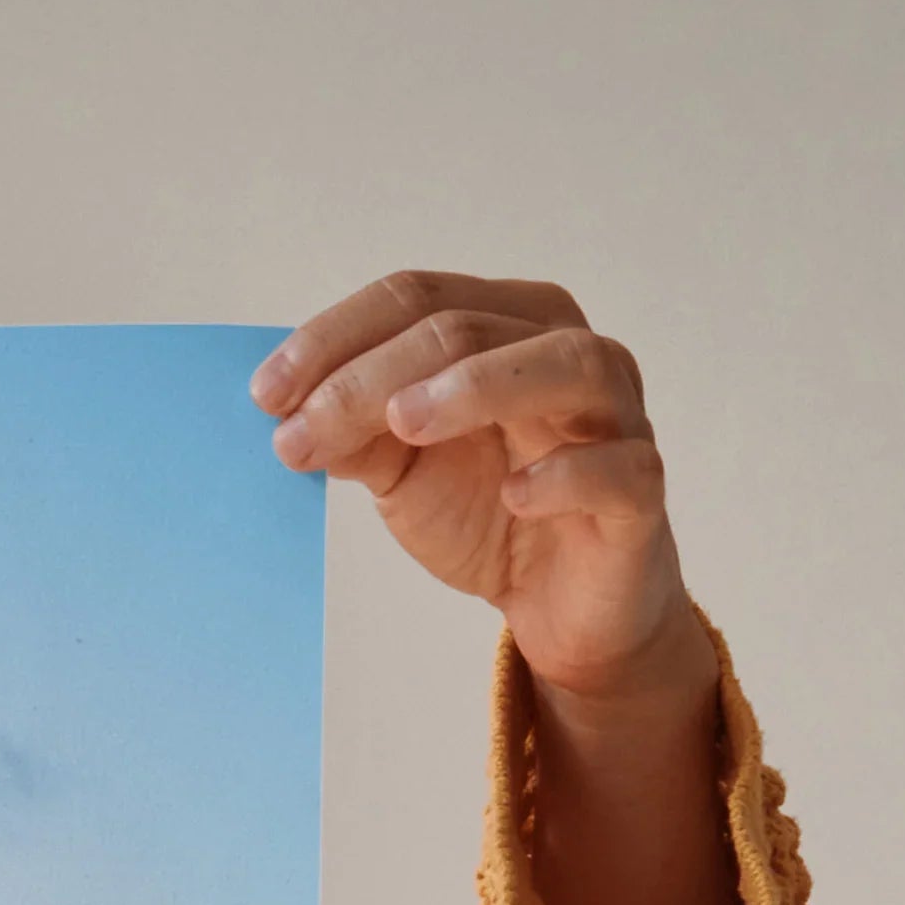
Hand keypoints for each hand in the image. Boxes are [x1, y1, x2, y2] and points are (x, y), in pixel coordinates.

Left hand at [256, 272, 740, 904]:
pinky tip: (515, 494)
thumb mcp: (402, 470)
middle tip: (301, 430)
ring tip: (403, 423)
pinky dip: (565, 474)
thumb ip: (356, 433)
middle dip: (372, 376)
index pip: (417, 298)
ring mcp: (615, 417)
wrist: (560, 605)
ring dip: (477, 386)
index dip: (336, 338)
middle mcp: (567, 352)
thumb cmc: (489, 512)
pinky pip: (616, 468)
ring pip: (563, 365)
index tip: (265, 395)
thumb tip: (288, 412)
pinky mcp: (640, 492)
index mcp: (506, 326)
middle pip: (468, 328)